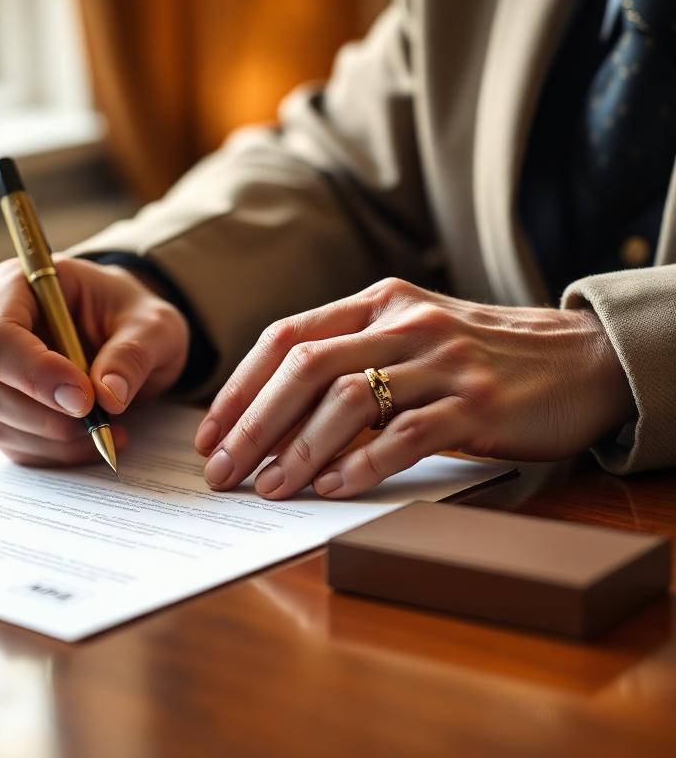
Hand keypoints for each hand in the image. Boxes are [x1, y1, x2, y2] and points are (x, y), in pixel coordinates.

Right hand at [0, 257, 188, 464]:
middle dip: (47, 416)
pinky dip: (58, 453)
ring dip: (56, 439)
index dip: (34, 373)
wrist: (131, 335)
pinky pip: (14, 445)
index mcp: (18, 287)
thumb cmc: (133, 316)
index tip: (84, 397)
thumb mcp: (154, 325)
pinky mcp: (2, 410)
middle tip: (104, 418)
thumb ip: (133, 353)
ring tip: (110, 427)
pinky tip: (95, 438)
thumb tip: (108, 396)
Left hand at [194, 278, 635, 498]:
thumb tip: (270, 416)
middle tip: (223, 471)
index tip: (210, 434)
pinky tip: (334, 488)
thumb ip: (351, 357)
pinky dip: (363, 464)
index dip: (240, 388)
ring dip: (299, 450)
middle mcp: (404, 323)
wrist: (581, 358)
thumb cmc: (478, 356)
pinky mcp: (477, 405)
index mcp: (377, 303)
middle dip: (253, 424)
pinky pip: (407, 435)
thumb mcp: (410, 336)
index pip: (286, 337)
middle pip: (305, 368)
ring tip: (270, 488)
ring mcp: (442, 362)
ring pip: (349, 400)